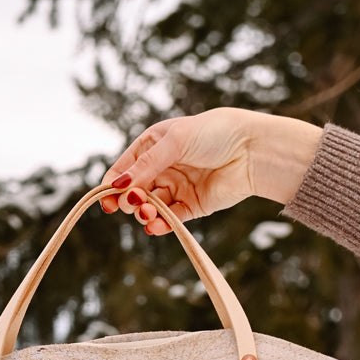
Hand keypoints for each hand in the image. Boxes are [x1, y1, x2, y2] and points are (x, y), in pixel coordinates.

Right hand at [100, 108, 321, 234]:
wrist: (252, 150)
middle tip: (133, 203)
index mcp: (154, 145)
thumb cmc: (215, 133)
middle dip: (129, 199)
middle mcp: (163, 167)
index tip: (106, 199)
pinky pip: (169, 219)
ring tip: (146, 213)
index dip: (112, 184)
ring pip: (150, 206)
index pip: (124, 167)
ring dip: (144, 212)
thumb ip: (146, 165)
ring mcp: (177, 188)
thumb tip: (118, 186)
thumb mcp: (175, 141)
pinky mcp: (192, 206)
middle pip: (134, 190)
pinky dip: (160, 224)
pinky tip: (154, 226)